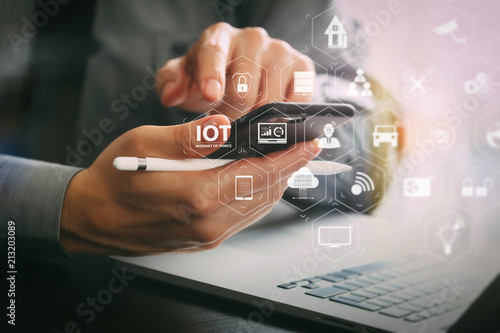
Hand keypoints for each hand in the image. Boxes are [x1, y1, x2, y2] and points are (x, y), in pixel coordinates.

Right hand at [60, 116, 320, 254]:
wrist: (94, 218)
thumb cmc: (115, 178)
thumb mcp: (145, 144)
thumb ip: (190, 137)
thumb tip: (223, 125)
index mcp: (196, 195)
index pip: (257, 174)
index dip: (288, 157)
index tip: (309, 144)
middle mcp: (208, 222)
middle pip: (264, 192)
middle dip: (288, 168)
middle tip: (303, 148)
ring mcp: (208, 235)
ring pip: (258, 207)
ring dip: (276, 182)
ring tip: (287, 160)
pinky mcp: (205, 239)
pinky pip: (244, 217)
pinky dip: (259, 196)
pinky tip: (260, 180)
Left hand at [156, 22, 314, 118]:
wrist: (236, 76)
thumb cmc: (207, 79)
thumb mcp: (182, 81)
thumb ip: (170, 84)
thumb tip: (172, 94)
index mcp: (218, 37)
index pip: (214, 53)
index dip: (212, 76)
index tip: (210, 96)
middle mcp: (252, 38)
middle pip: (245, 88)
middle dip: (233, 113)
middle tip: (227, 117)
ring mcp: (281, 50)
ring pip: (271, 99)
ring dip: (258, 117)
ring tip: (248, 114)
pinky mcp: (302, 67)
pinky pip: (298, 99)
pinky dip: (285, 115)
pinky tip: (272, 114)